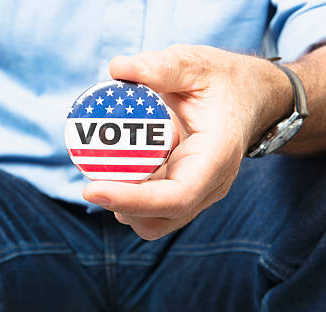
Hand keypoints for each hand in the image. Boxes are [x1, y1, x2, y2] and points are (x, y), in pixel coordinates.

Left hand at [83, 44, 290, 239]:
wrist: (250, 97)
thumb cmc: (224, 81)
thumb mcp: (196, 64)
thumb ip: (160, 66)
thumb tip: (118, 67)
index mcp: (217, 157)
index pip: (176, 197)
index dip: (133, 200)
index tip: (92, 190)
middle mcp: (210, 185)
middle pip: (160, 219)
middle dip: (119, 205)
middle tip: (89, 175)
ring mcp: (197, 193)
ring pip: (152, 221)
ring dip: (121, 204)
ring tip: (102, 169)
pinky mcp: (181, 193)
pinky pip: (150, 208)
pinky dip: (127, 196)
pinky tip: (114, 166)